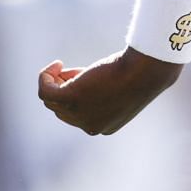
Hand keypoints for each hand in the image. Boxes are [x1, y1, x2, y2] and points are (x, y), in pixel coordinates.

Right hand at [37, 47, 182, 135]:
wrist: (146, 71)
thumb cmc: (141, 73)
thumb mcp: (122, 87)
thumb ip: (103, 90)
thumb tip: (78, 79)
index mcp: (103, 126)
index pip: (79, 115)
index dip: (77, 94)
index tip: (85, 76)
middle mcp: (89, 126)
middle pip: (62, 110)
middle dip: (64, 88)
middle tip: (77, 71)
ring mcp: (78, 115)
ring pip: (51, 100)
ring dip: (54, 81)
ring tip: (63, 66)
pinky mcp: (70, 98)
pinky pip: (45, 91)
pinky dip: (45, 76)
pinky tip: (57, 63)